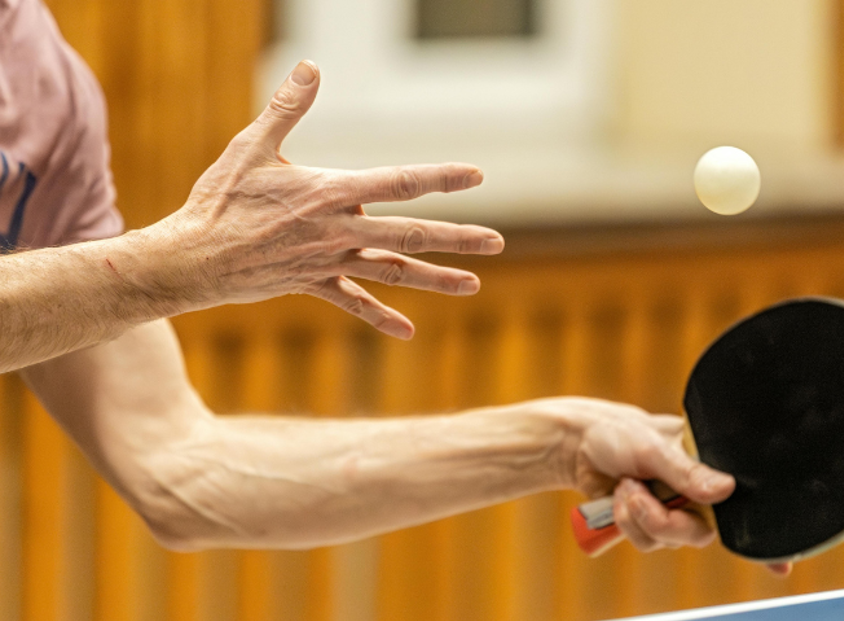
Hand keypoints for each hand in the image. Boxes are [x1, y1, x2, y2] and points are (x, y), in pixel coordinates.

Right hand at [154, 60, 503, 336]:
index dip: (439, 177)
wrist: (191, 259)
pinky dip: (380, 317)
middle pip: (408, 233)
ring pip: (392, 271)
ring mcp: (328, 262)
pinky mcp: (313, 284)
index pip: (398, 182)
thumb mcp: (251, 147)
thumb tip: (311, 66)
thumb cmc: (219, 199)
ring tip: (473, 285)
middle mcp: (338, 230)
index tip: (476, 175)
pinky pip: (353, 303)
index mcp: (330, 192)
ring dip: (435, 279)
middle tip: (496, 242)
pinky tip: (408, 332)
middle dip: (456, 236)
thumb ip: (286, 108)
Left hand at [555, 398, 792, 573]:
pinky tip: (618, 497)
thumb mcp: (653, 446)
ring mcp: (673, 509)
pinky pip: (646, 541)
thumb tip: (726, 490)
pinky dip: (627, 522)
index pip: (743, 501)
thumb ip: (687, 471)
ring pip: (669, 541)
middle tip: (640, 495)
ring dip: (639, 516)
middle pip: (700, 533)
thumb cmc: (621, 433)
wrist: (580, 446)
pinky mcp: (648, 522)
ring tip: (625, 486)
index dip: (760, 534)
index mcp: (709, 466)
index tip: (781, 562)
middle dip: (665, 521)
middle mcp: (697, 492)